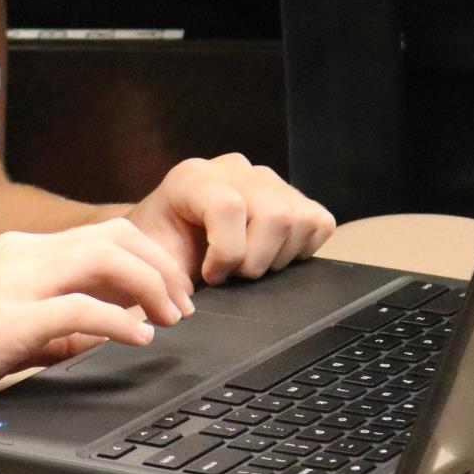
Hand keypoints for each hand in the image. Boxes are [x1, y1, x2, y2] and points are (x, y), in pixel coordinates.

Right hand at [0, 218, 195, 407]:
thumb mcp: (18, 329)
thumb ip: (64, 322)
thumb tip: (118, 323)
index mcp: (19, 252)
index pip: (100, 235)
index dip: (146, 258)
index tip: (170, 290)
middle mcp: (18, 255)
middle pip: (111, 237)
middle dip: (158, 265)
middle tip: (182, 303)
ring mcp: (13, 284)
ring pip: (103, 258)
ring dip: (149, 285)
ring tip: (170, 316)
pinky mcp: (10, 321)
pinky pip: (80, 309)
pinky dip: (120, 320)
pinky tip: (139, 337)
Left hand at [127, 153, 335, 286]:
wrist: (169, 241)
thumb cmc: (162, 253)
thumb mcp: (153, 262)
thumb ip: (167, 277)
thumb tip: (188, 303)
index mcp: (193, 178)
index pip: (229, 206)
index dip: (226, 253)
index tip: (211, 275)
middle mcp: (234, 170)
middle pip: (275, 214)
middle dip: (255, 260)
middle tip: (232, 274)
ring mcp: (267, 180)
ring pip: (299, 220)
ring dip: (276, 258)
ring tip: (248, 264)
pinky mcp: (293, 196)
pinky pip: (319, 222)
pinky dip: (302, 249)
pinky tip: (271, 255)